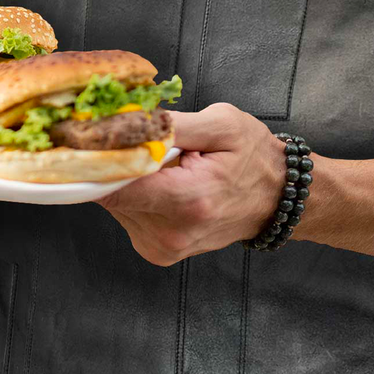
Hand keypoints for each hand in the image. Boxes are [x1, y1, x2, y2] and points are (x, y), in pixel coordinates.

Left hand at [98, 103, 286, 265]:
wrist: (278, 198)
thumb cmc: (253, 157)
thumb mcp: (221, 124)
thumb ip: (171, 124)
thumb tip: (126, 121)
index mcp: (187, 200)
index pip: (113, 184)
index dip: (98, 156)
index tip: (95, 134)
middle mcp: (171, 232)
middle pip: (108, 192)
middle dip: (116, 162)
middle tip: (142, 143)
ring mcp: (162, 247)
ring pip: (113, 203)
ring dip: (127, 179)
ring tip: (163, 167)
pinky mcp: (156, 251)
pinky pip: (125, 214)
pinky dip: (135, 195)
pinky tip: (163, 184)